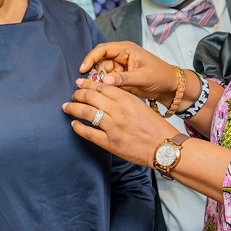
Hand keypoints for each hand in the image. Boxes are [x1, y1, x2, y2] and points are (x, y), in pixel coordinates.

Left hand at [63, 77, 178, 167]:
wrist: (163, 147)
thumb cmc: (155, 127)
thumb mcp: (140, 106)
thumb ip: (123, 99)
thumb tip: (105, 95)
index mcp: (126, 99)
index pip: (101, 87)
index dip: (87, 84)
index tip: (79, 83)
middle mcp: (117, 110)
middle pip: (90, 97)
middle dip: (78, 94)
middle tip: (73, 95)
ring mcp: (112, 127)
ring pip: (86, 112)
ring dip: (73, 108)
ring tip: (66, 107)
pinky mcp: (109, 142)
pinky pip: (88, 132)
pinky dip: (78, 127)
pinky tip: (74, 124)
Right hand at [80, 41, 177, 102]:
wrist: (170, 86)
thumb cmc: (160, 76)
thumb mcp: (142, 77)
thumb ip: (123, 78)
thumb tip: (104, 81)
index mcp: (126, 50)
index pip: (103, 49)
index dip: (91, 57)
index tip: (83, 68)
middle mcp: (121, 56)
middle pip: (100, 62)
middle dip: (94, 73)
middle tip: (91, 85)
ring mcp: (120, 67)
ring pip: (102, 73)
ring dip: (99, 81)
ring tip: (98, 91)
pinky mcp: (121, 78)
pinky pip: (108, 81)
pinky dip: (105, 87)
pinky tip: (103, 93)